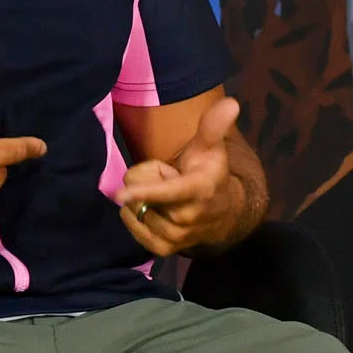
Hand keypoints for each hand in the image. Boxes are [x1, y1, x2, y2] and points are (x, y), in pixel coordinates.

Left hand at [113, 97, 243, 255]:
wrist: (222, 215)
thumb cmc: (209, 174)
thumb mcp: (211, 148)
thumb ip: (213, 126)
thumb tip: (231, 103)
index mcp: (199, 190)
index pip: (167, 191)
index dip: (145, 190)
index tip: (120, 193)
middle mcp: (188, 218)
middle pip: (141, 194)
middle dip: (148, 180)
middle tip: (169, 178)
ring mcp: (176, 237)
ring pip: (136, 210)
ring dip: (143, 200)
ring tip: (165, 197)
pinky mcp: (164, 249)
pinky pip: (133, 226)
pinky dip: (136, 214)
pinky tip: (154, 210)